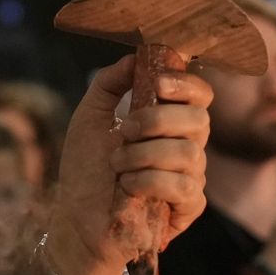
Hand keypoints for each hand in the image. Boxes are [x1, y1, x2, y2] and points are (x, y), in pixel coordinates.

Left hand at [50, 56, 211, 274]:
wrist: (76, 218)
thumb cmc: (85, 171)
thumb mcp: (88, 118)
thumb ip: (108, 84)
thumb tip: (134, 56)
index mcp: (168, 122)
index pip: (199, 96)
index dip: (185, 85)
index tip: (157, 83)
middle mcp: (186, 146)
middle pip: (199, 120)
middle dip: (156, 120)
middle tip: (123, 131)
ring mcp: (190, 177)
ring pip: (189, 153)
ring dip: (143, 156)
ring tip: (118, 166)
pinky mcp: (188, 207)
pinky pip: (184, 186)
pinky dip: (149, 182)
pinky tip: (127, 188)